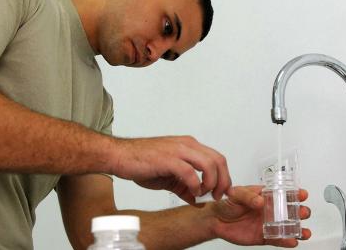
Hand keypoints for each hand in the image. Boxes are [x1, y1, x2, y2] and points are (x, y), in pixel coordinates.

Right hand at [110, 136, 231, 203]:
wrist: (120, 156)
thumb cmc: (140, 162)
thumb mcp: (168, 177)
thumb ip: (184, 186)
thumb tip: (196, 200)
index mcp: (188, 146)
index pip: (216, 158)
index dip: (224, 176)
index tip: (223, 191)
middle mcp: (186, 145)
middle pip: (218, 160)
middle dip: (222, 181)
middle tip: (217, 195)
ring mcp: (178, 150)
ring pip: (209, 164)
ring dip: (211, 183)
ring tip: (203, 194)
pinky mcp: (168, 159)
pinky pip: (190, 173)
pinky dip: (195, 185)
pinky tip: (190, 192)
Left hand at [210, 185, 310, 246]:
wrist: (217, 220)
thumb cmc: (227, 203)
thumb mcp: (236, 193)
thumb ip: (247, 195)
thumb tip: (260, 201)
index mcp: (265, 197)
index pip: (284, 194)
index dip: (295, 194)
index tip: (301, 194)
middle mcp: (270, 210)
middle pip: (291, 211)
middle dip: (301, 212)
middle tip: (303, 212)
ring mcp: (269, 224)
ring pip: (288, 227)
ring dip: (298, 229)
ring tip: (303, 231)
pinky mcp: (265, 237)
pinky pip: (278, 239)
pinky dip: (286, 241)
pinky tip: (292, 241)